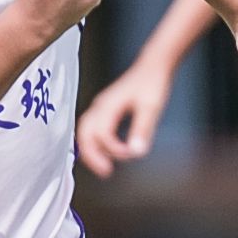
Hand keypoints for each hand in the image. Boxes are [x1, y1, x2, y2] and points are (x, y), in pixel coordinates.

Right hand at [75, 61, 170, 177]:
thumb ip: (142, 129)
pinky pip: (92, 129)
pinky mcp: (104, 108)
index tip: (132, 154)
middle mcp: (99, 106)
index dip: (114, 149)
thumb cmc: (152, 84)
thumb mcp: (151, 107)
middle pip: (84, 134)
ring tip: (103, 166)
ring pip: (85, 132)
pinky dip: (95, 143)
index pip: (101, 134)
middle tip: (105, 172)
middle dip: (92, 155)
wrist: (153, 66)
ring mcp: (100, 107)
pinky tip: (107, 152)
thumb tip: (137, 152)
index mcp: (108, 106)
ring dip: (92, 150)